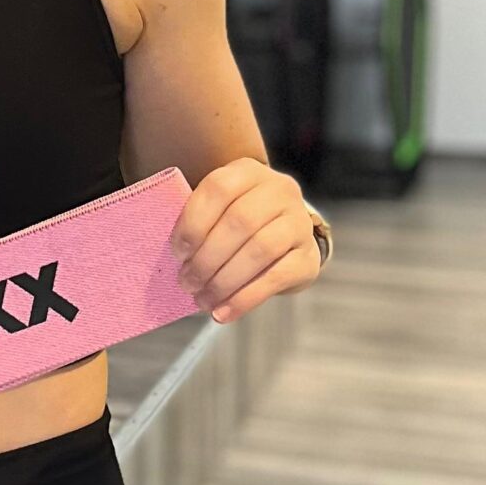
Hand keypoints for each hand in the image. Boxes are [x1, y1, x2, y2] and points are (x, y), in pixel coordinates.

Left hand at [169, 158, 323, 323]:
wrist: (283, 239)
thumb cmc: (238, 225)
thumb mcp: (218, 211)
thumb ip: (199, 223)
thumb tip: (177, 258)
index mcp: (248, 171)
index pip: (219, 189)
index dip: (193, 223)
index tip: (177, 254)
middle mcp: (279, 189)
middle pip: (239, 222)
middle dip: (207, 258)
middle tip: (187, 283)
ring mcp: (299, 221)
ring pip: (259, 250)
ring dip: (224, 280)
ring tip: (203, 299)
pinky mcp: (309, 254)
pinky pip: (276, 278)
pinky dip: (245, 299)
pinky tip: (224, 313)